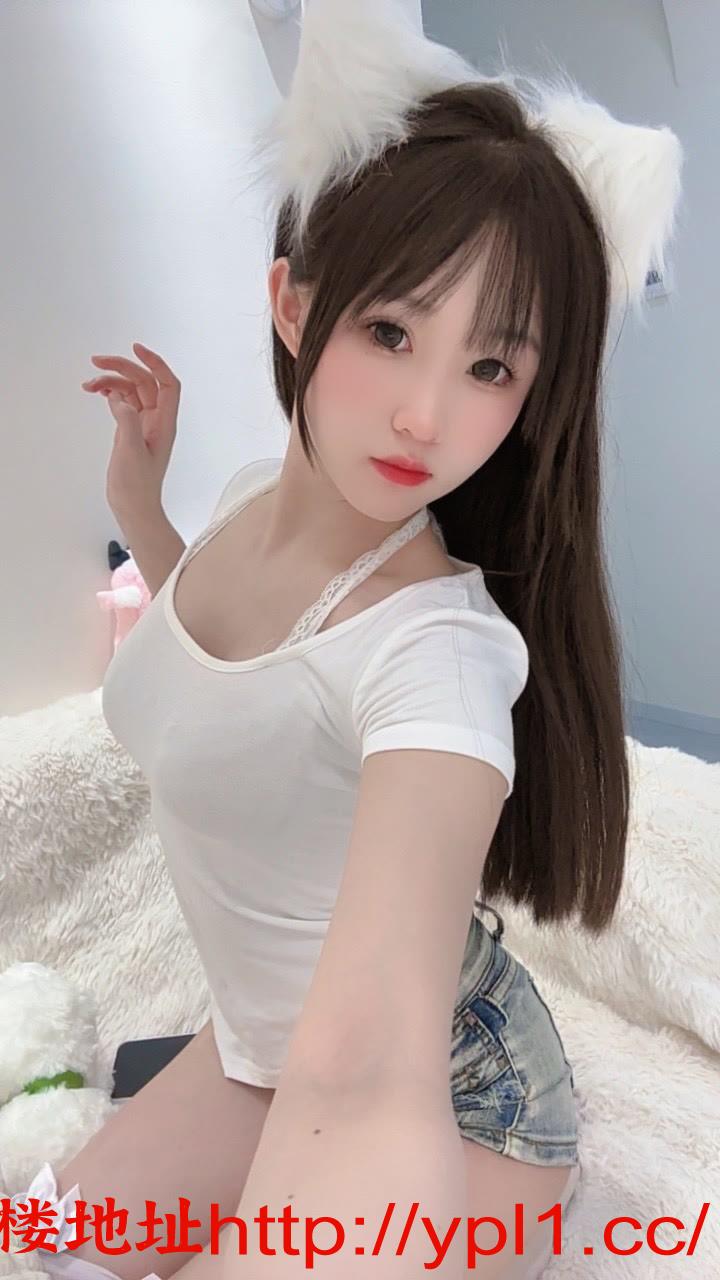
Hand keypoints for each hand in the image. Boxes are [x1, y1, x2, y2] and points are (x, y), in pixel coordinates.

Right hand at [81, 342, 179, 518]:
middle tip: (96, 361)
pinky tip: (97, 392)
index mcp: (165, 423)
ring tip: (88, 383)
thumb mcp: (131, 451)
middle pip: (144, 382)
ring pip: (130, 391)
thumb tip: (119, 397)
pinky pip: (123, 403)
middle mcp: (157, 420)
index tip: (135, 348)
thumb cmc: (137, 486)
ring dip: (111, 381)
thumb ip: (127, 420)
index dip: (155, 362)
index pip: (167, 383)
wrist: (133, 507)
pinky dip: (110, 393)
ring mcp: (144, 424)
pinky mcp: (130, 430)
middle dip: (122, 367)